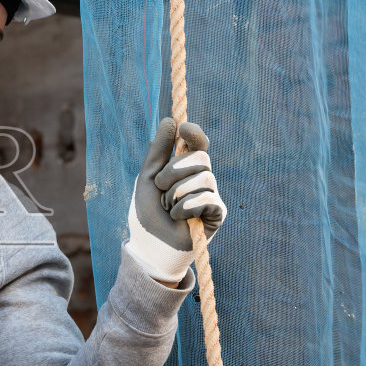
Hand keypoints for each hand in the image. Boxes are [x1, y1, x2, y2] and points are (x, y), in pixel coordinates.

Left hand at [125, 117, 226, 284]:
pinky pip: (207, 196)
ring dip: (176, 192)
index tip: (183, 130)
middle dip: (174, 171)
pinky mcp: (218, 212)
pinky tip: (178, 218)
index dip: (194, 133)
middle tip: (161, 187)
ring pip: (204, 176)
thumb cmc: (147, 212)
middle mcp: (201, 177)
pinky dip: (185, 206)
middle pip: (201, 157)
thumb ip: (158, 150)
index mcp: (185, 167)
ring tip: (168, 207)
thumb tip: (170, 121)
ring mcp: (211, 194)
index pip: (198, 142)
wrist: (150, 244)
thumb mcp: (148, 177)